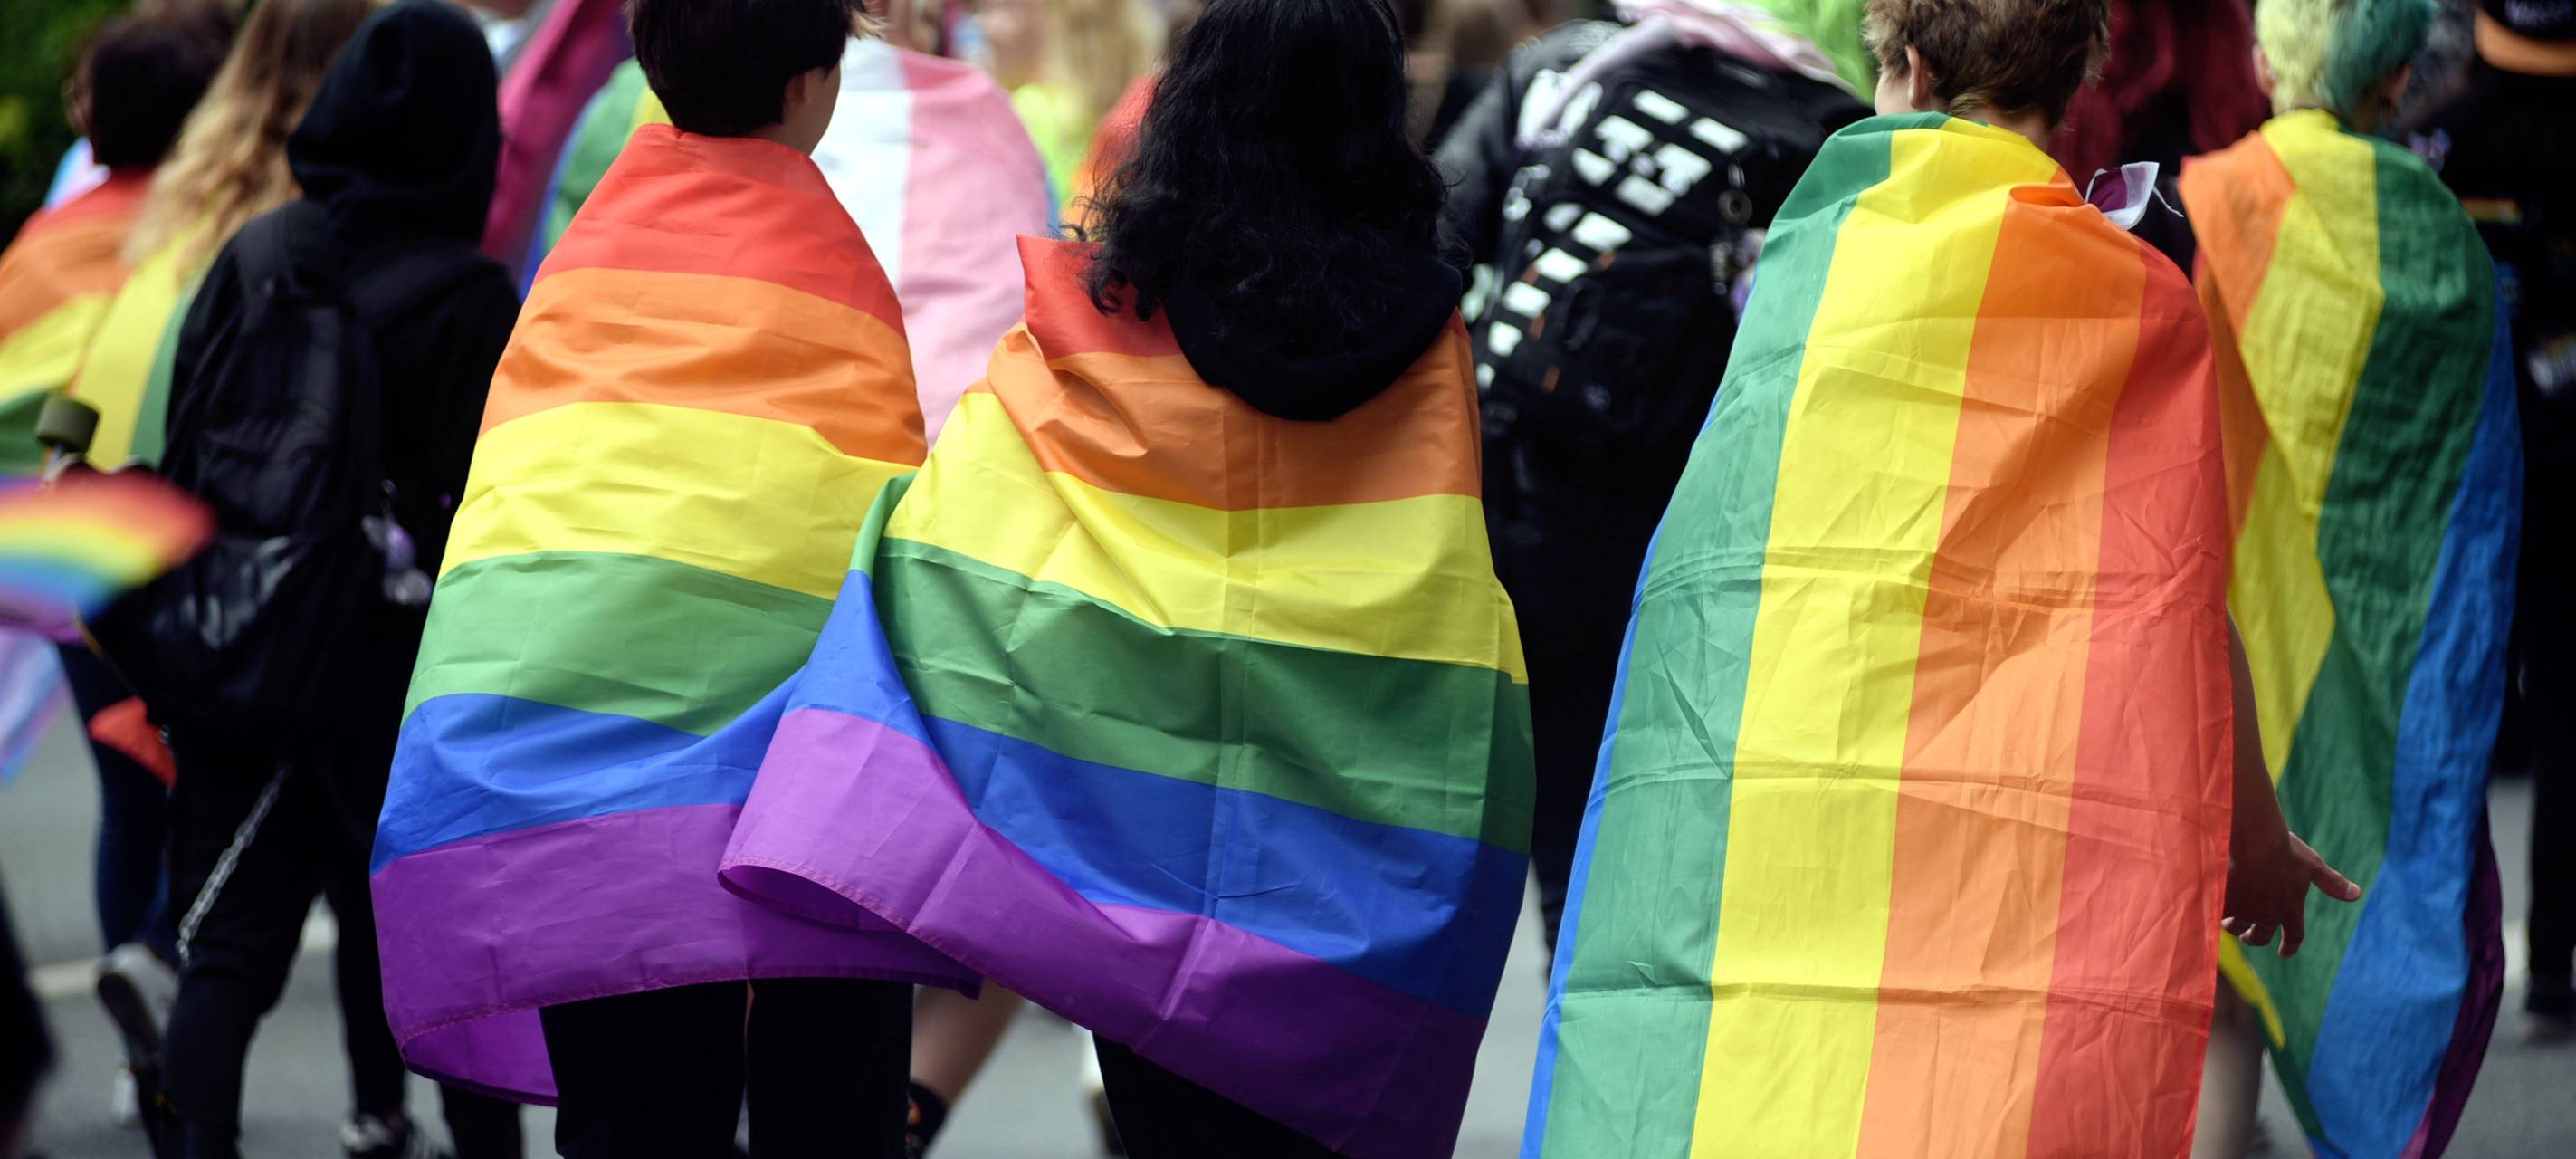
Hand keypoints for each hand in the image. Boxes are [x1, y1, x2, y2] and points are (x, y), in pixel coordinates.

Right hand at [2223, 827, 2360, 956]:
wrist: (2253, 840)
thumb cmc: (2285, 851)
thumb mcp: (2312, 865)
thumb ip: (2332, 883)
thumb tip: (2356, 894)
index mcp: (2290, 910)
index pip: (2294, 936)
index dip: (2290, 946)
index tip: (2285, 953)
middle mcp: (2266, 915)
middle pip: (2259, 937)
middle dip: (2254, 938)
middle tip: (2249, 936)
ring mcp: (2243, 910)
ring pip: (2235, 926)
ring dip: (2233, 924)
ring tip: (2228, 916)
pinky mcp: (2222, 902)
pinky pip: (2216, 914)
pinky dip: (2214, 911)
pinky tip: (2210, 904)